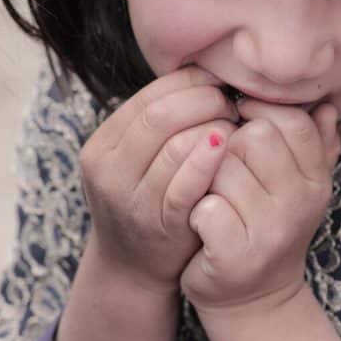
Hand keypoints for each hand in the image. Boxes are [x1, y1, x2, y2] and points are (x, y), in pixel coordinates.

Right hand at [79, 67, 238, 292]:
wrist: (135, 267)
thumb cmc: (152, 200)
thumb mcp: (142, 158)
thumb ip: (163, 122)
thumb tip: (209, 72)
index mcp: (103, 144)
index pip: (151, 96)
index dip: (192, 83)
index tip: (221, 84)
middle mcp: (108, 169)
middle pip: (162, 115)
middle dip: (206, 102)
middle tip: (234, 105)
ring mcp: (130, 198)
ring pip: (175, 144)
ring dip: (215, 128)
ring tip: (237, 129)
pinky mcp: (157, 222)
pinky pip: (186, 182)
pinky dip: (211, 159)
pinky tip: (230, 147)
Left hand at [180, 101, 340, 312]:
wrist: (254, 300)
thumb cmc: (268, 229)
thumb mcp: (298, 188)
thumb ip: (314, 145)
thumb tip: (323, 105)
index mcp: (317, 180)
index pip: (293, 121)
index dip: (259, 112)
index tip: (239, 122)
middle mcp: (302, 203)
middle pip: (253, 137)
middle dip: (229, 148)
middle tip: (226, 172)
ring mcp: (271, 231)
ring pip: (222, 169)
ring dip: (208, 182)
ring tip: (216, 201)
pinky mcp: (236, 255)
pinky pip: (205, 208)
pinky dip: (196, 215)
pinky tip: (204, 228)